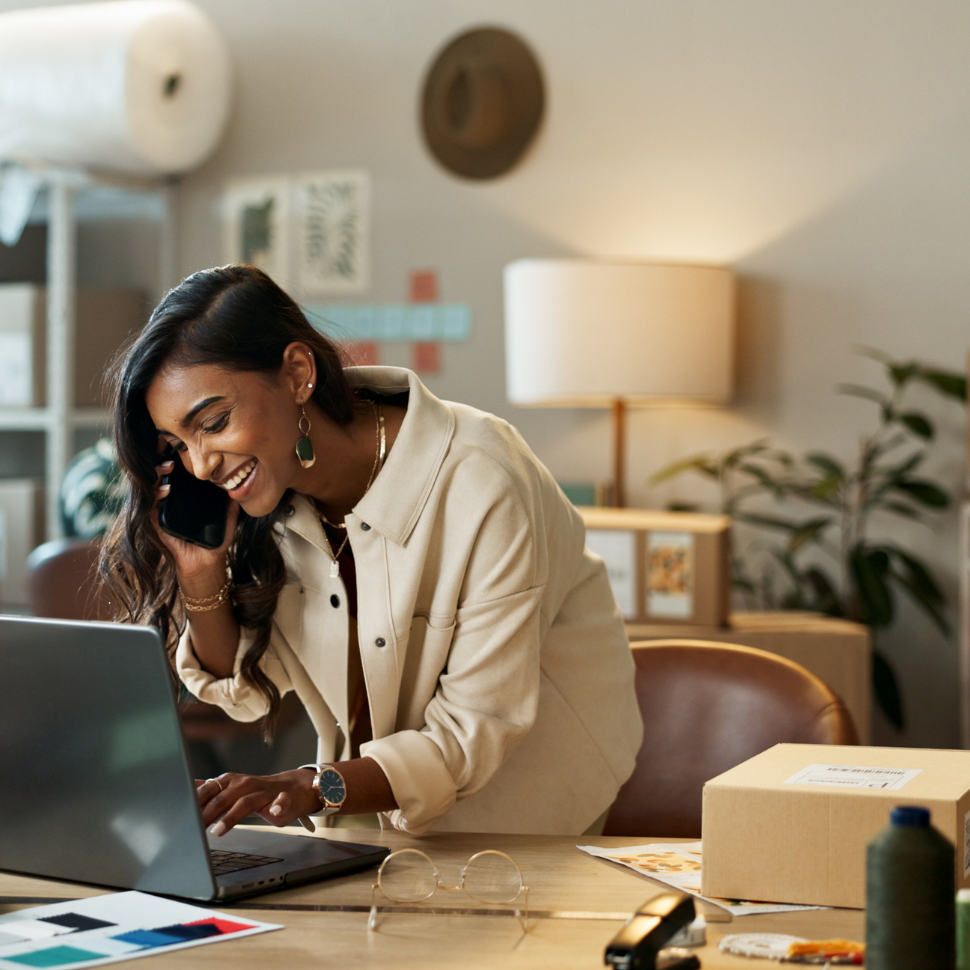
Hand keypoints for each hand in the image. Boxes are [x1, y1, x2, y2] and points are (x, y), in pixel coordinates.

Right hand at [150, 456, 239, 581]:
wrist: (206, 563)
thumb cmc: (214, 539)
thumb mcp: (229, 516)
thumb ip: (233, 501)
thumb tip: (243, 485)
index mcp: (186, 494)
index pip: (178, 469)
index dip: (174, 453)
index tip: (177, 440)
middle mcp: (172, 498)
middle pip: (162, 472)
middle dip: (162, 456)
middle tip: (167, 447)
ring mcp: (163, 509)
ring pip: (153, 485)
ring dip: (158, 473)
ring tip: (168, 466)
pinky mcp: (157, 522)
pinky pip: (152, 506)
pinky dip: (157, 495)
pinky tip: (166, 489)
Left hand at [195, 770, 320, 835]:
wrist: (293, 788)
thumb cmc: (258, 793)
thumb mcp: (230, 790)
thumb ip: (209, 792)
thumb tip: (184, 788)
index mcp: (230, 781)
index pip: (207, 790)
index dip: (193, 803)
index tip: (181, 817)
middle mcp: (245, 784)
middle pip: (222, 798)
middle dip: (206, 814)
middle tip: (193, 830)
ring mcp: (264, 791)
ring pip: (245, 802)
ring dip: (231, 816)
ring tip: (218, 831)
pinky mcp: (283, 799)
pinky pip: (281, 801)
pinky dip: (277, 805)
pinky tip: (273, 812)